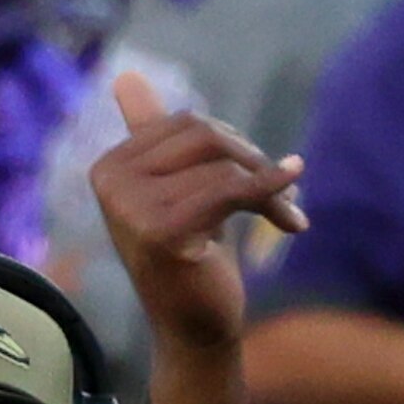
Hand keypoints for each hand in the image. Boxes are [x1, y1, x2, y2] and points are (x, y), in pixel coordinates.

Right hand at [91, 73, 305, 359]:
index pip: (185, 124)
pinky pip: (231, 190)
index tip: (258, 176)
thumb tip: (125, 75)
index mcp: (109, 167)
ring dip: (266, 185)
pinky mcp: (162, 231)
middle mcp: (110, 183)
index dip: (232, 144)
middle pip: (202, 134)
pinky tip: (293, 214)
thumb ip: (150, 134)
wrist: (193, 329)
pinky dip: (271, 195)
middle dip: (250, 158)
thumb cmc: (189, 258)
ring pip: (221, 163)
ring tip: (285, 214)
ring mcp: (130, 208)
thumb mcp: (172, 188)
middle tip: (282, 192)